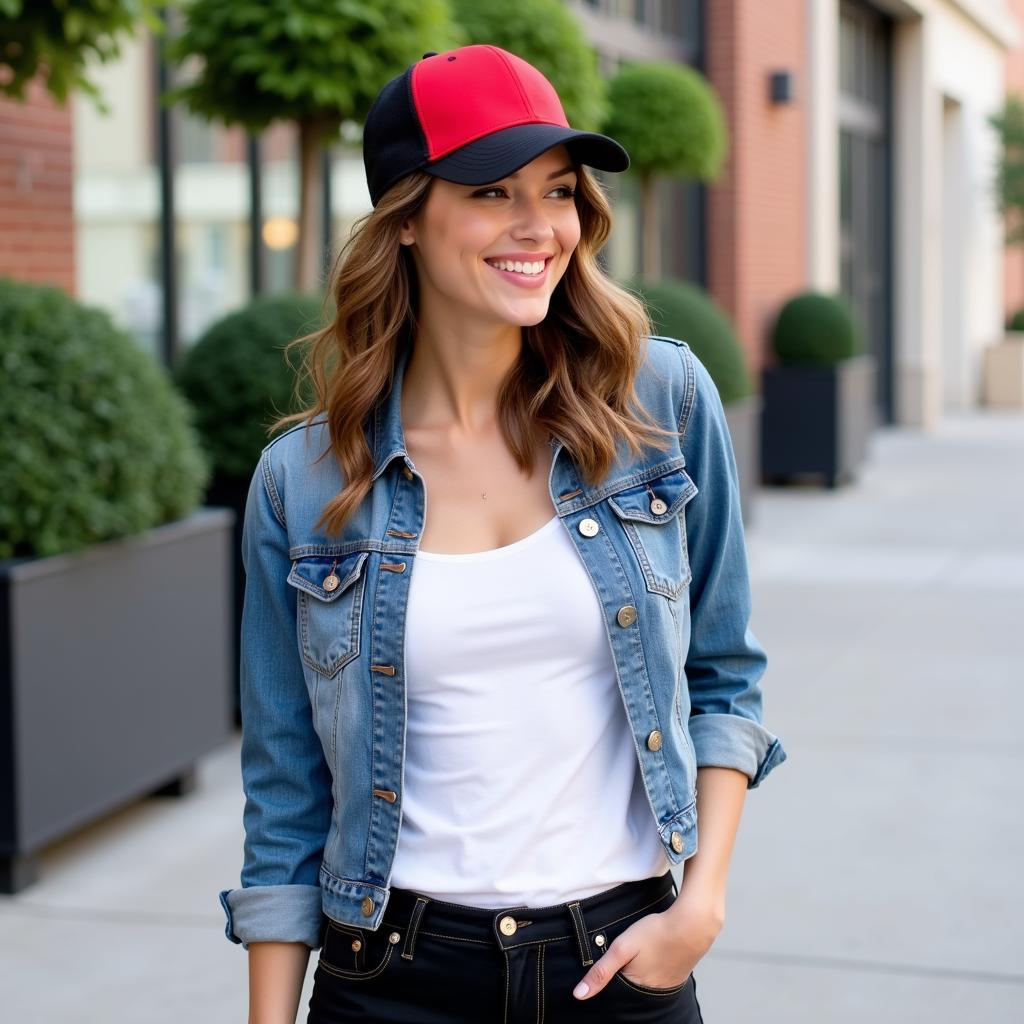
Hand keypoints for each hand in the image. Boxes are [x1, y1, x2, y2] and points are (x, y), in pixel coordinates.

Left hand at [571, 894, 722, 999]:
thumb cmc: (655, 933)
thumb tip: (579, 995)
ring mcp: (668, 984)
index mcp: (636, 988)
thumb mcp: (622, 948)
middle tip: (629, 953)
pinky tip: (654, 954)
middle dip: (625, 975)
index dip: (609, 978)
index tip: (609, 964)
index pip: (615, 991)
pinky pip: (660, 975)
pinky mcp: (678, 974)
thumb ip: (601, 971)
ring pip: (645, 981)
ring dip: (640, 970)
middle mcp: (653, 992)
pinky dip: (654, 967)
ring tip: (641, 953)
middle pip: (630, 987)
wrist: (692, 924)